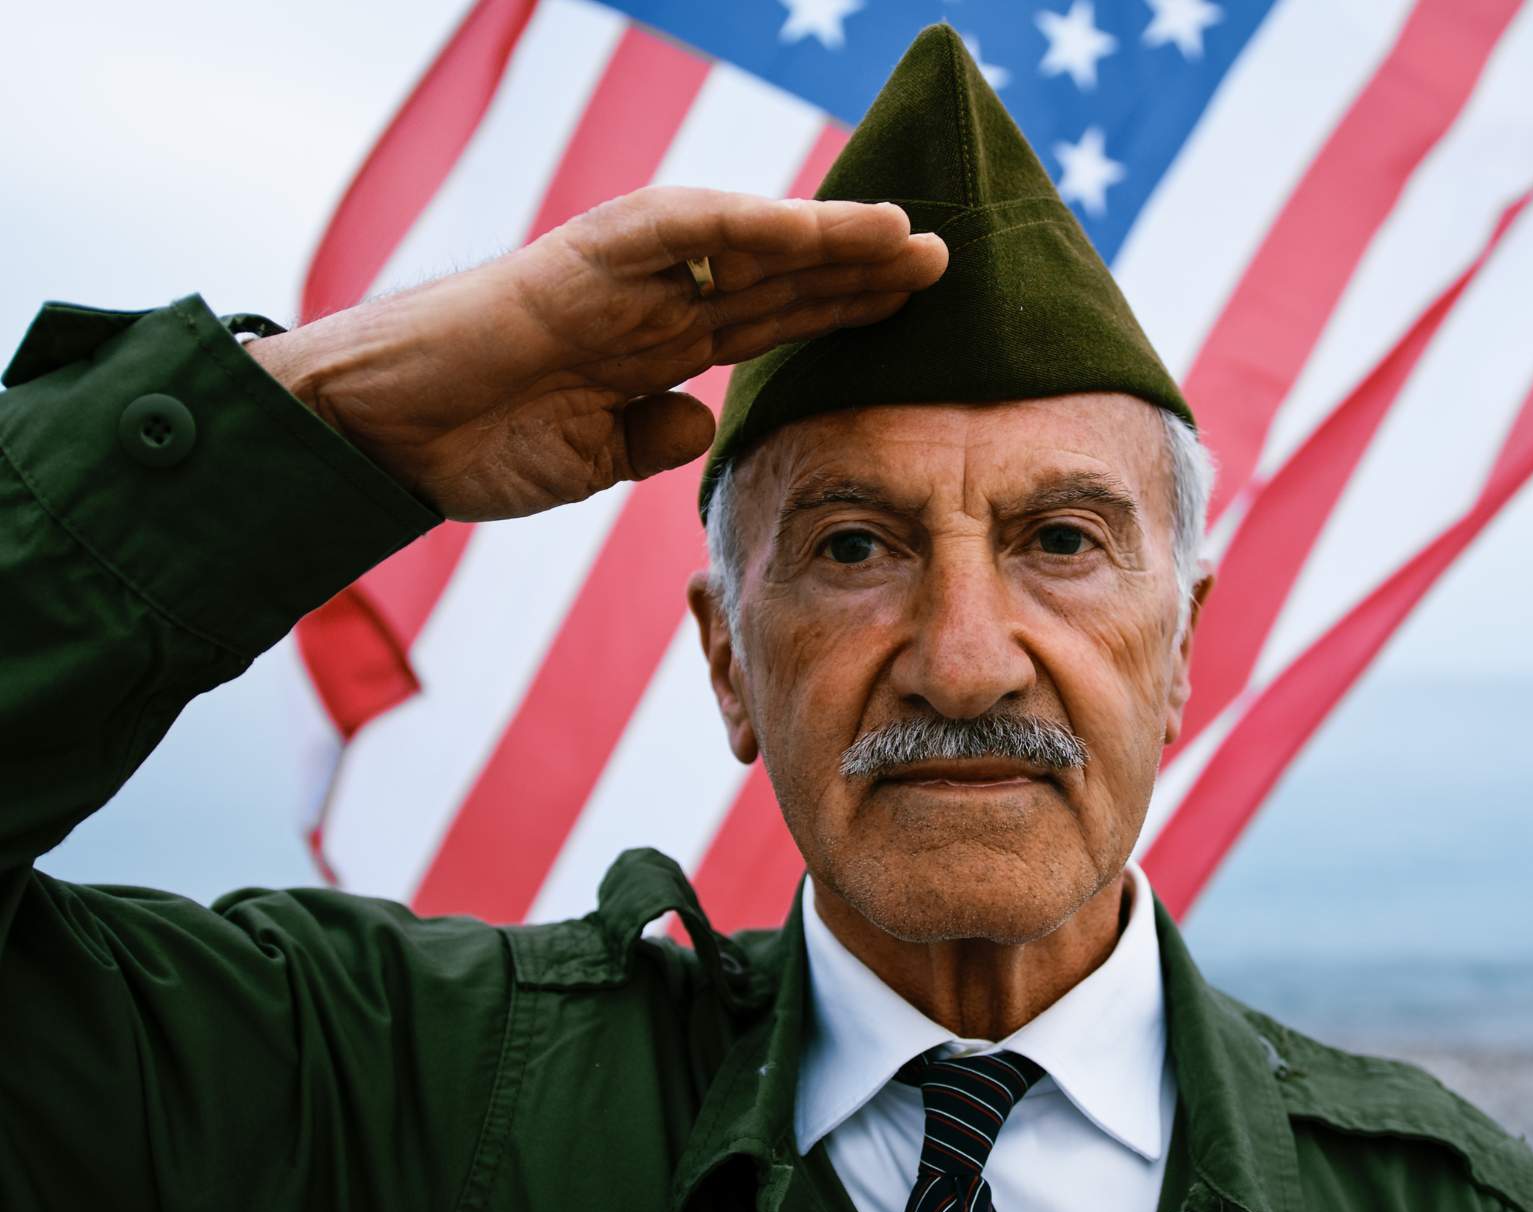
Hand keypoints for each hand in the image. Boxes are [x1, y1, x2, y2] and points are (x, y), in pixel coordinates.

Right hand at [251, 187, 946, 520]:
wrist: (381, 434)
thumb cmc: (472, 443)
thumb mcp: (588, 458)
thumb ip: (651, 435)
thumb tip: (707, 420)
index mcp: (653, 350)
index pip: (767, 322)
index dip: (838, 315)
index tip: (912, 318)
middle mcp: (649, 303)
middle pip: (775, 277)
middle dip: (858, 271)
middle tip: (943, 263)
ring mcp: (619, 278)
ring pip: (743, 243)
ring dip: (826, 238)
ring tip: (906, 235)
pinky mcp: (582, 261)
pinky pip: (676, 231)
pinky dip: (744, 224)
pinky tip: (811, 224)